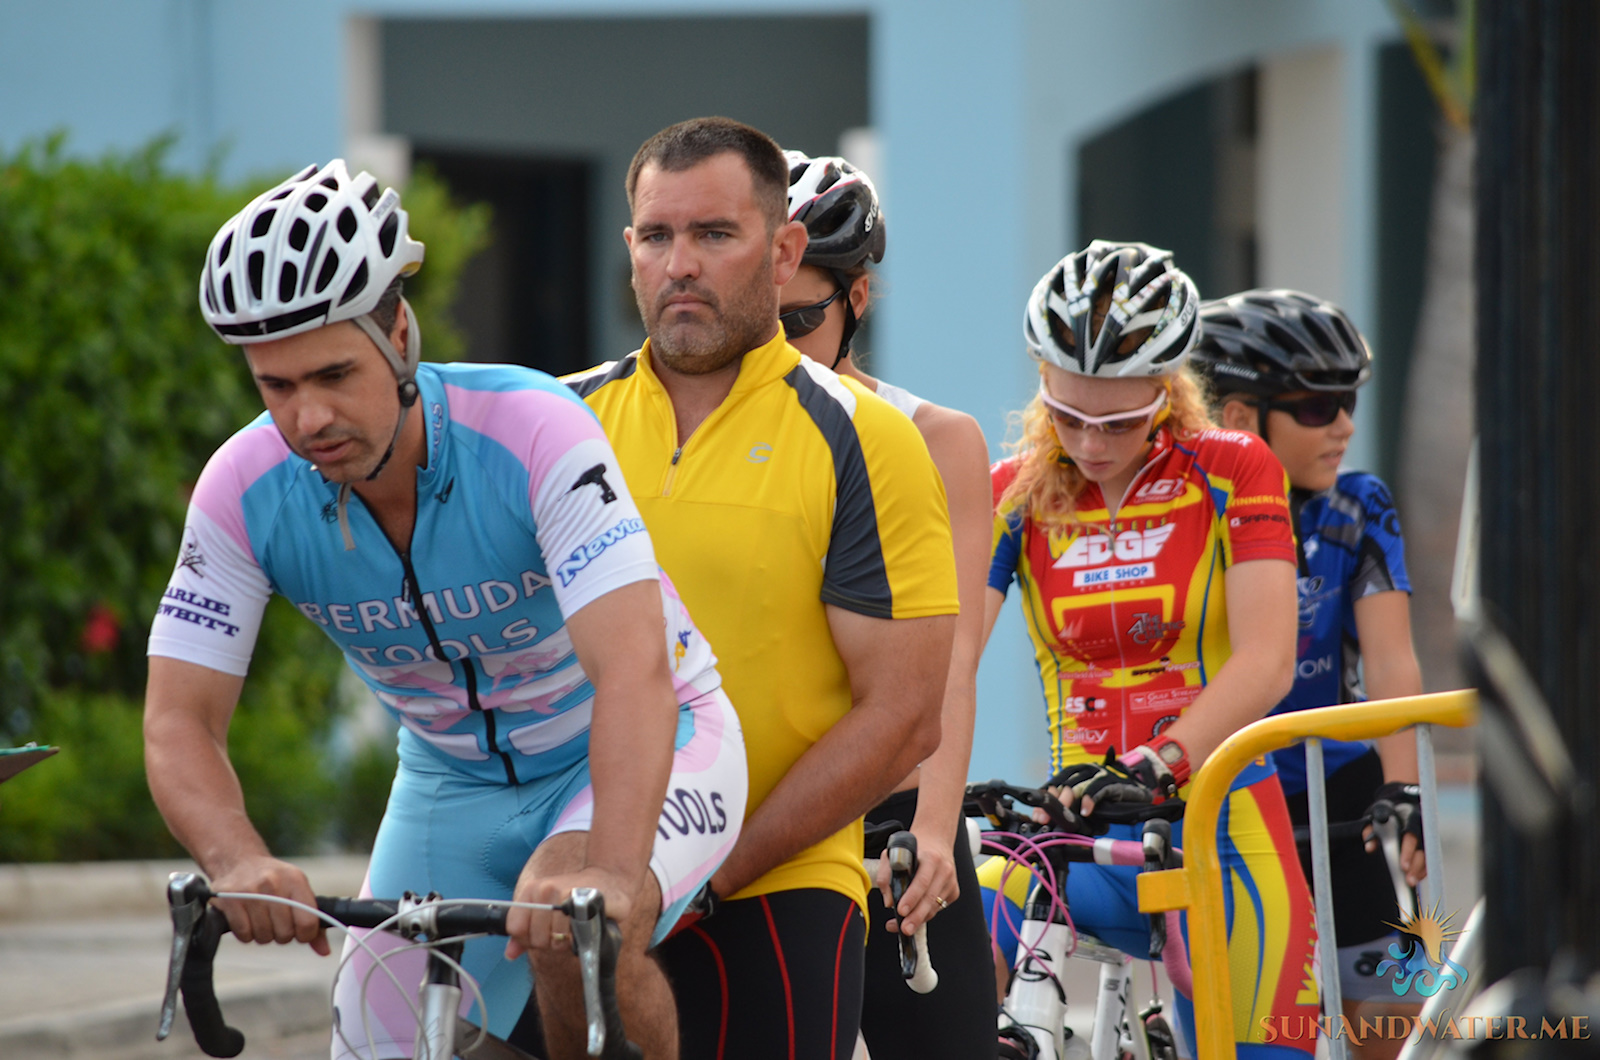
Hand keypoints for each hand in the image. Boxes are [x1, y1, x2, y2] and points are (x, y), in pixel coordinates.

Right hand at [209, 854, 327, 954]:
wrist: (239, 861)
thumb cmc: (274, 881)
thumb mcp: (297, 891)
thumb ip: (312, 921)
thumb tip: (324, 951)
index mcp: (295, 880)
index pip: (308, 922)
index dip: (305, 935)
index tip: (300, 933)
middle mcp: (273, 883)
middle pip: (285, 933)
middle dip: (282, 935)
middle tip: (276, 922)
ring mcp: (250, 891)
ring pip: (264, 936)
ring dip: (263, 934)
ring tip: (261, 918)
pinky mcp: (229, 900)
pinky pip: (244, 935)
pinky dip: (246, 934)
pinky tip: (247, 919)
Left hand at [504, 865, 639, 960]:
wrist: (610, 879)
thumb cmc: (576, 898)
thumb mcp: (546, 910)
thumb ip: (526, 932)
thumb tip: (509, 954)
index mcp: (531, 890)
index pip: (515, 928)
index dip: (527, 939)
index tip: (543, 934)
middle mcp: (544, 889)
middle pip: (535, 938)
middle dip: (550, 942)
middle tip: (565, 930)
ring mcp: (563, 893)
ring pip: (554, 940)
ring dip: (567, 942)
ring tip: (577, 927)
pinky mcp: (583, 900)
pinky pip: (573, 935)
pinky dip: (579, 938)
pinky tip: (586, 927)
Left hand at [875, 829, 957, 935]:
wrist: (937, 840)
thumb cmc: (914, 848)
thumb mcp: (893, 853)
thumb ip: (886, 875)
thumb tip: (889, 901)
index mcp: (931, 858)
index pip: (921, 881)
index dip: (911, 897)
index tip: (901, 911)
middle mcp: (944, 870)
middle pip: (930, 899)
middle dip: (916, 917)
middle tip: (905, 929)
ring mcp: (951, 881)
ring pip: (934, 907)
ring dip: (919, 919)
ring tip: (904, 926)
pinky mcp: (954, 891)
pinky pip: (938, 907)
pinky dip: (926, 913)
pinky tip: (916, 914)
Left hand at [1364, 781, 1426, 886]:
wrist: (1401, 804)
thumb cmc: (1385, 812)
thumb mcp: (1374, 815)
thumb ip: (1370, 829)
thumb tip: (1369, 848)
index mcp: (1409, 818)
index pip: (1411, 836)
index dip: (1408, 852)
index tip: (1402, 866)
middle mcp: (1421, 828)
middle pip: (1422, 849)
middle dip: (1415, 866)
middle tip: (1407, 880)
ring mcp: (1426, 837)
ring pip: (1427, 856)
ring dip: (1420, 871)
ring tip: (1410, 883)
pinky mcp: (1427, 844)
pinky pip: (1429, 859)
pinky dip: (1423, 870)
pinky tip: (1415, 878)